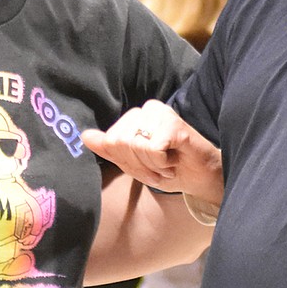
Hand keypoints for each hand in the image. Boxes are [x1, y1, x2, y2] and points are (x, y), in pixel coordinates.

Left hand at [81, 100, 222, 206]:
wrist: (201, 177)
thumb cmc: (169, 168)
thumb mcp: (134, 163)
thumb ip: (110, 149)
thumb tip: (85, 136)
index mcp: (134, 117)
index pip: (110, 141)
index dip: (128, 162)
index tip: (148, 165)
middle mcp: (146, 109)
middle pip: (119, 142)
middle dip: (139, 164)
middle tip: (159, 166)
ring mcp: (161, 114)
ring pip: (134, 145)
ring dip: (152, 165)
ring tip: (168, 162)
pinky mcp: (174, 123)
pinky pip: (152, 148)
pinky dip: (162, 162)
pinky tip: (175, 159)